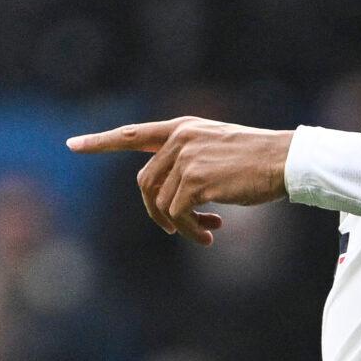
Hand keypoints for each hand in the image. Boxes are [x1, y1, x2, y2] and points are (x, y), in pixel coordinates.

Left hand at [67, 117, 291, 244]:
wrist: (287, 160)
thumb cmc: (261, 158)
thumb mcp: (220, 147)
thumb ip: (192, 158)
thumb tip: (173, 198)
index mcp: (183, 127)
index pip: (133, 134)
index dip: (101, 141)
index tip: (73, 144)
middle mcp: (179, 139)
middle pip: (145, 182)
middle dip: (156, 211)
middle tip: (178, 228)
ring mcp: (186, 159)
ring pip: (160, 202)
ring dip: (179, 225)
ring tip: (203, 232)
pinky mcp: (195, 180)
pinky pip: (177, 214)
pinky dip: (190, 230)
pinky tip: (210, 233)